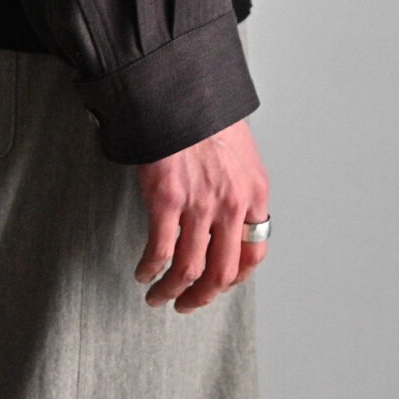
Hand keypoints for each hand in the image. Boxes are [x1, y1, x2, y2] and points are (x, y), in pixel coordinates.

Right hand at [133, 118, 267, 311]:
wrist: (180, 93)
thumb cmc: (207, 119)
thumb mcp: (241, 156)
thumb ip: (238, 189)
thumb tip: (228, 218)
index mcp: (254, 196)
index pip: (255, 255)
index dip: (235, 278)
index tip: (218, 285)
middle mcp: (231, 206)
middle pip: (222, 273)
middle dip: (202, 297)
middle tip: (186, 304)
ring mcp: (199, 205)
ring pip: (189, 270)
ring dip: (172, 291)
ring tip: (158, 297)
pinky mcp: (167, 201)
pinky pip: (160, 251)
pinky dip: (150, 269)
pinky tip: (143, 273)